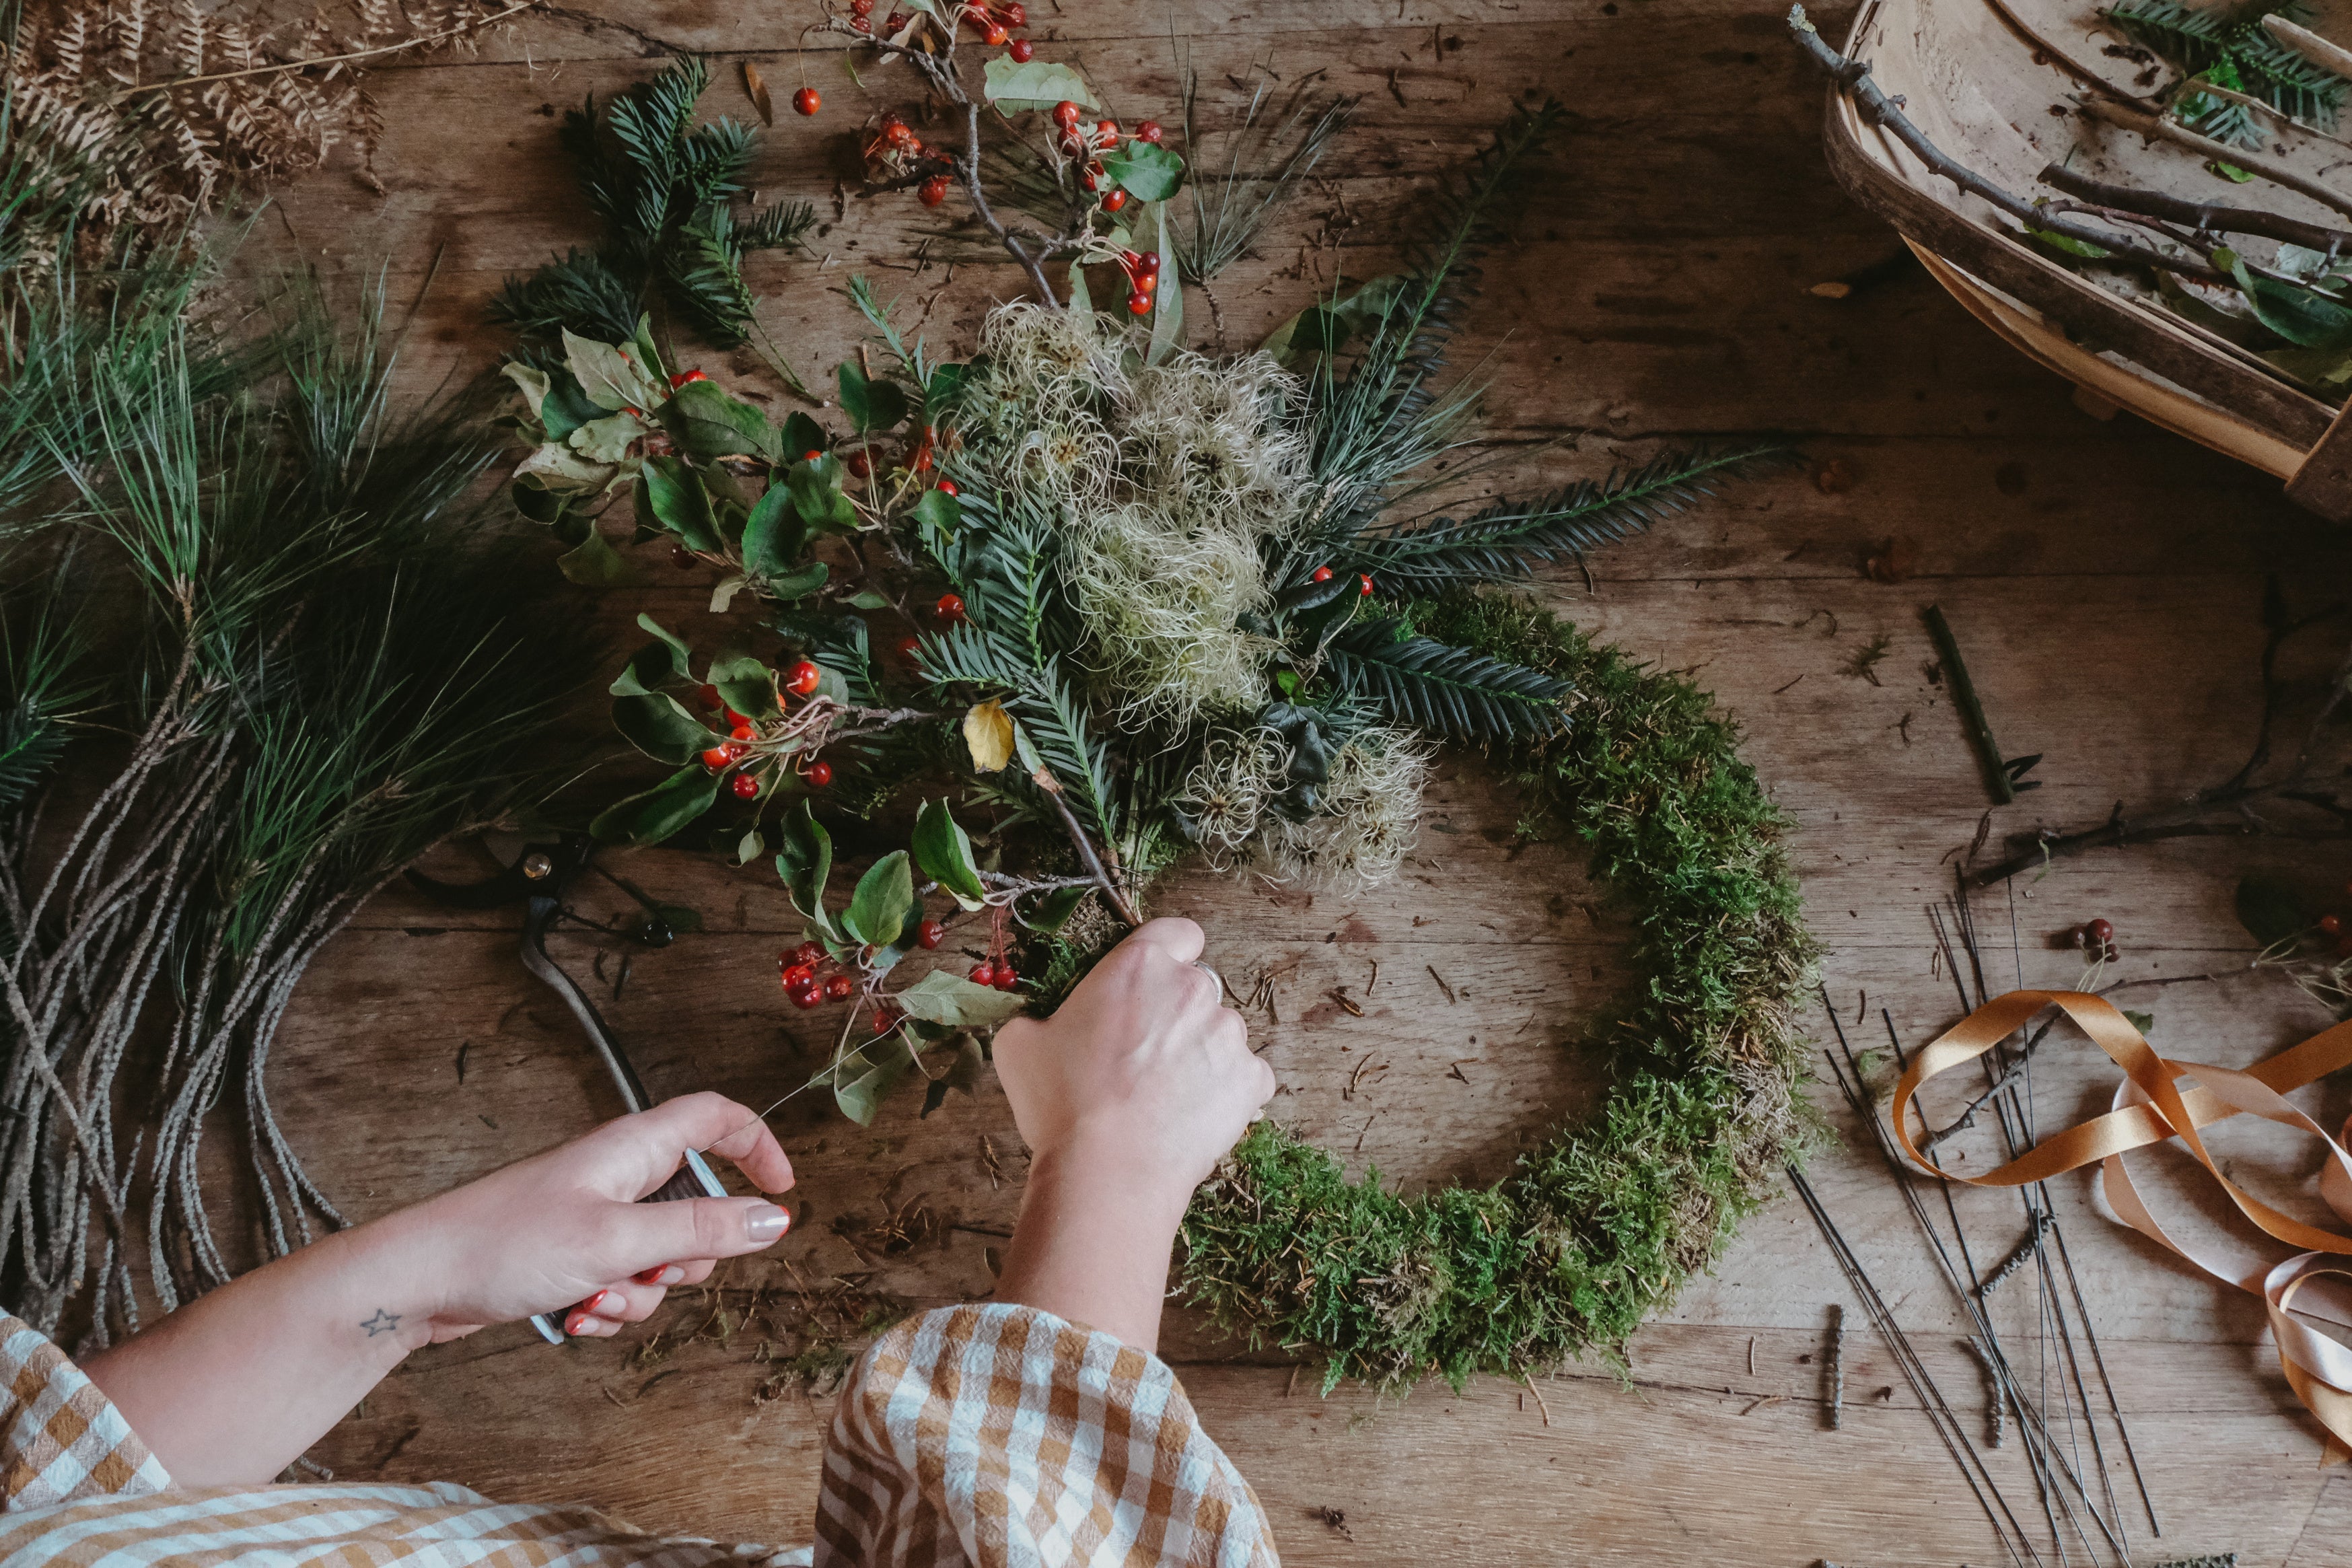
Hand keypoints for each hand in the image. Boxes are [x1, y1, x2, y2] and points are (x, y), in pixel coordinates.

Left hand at [372, 1092, 795, 1340]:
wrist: (418, 1281)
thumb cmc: (505, 1243)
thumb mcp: (619, 1240)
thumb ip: (703, 1232)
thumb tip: (776, 1219)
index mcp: (633, 1149)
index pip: (716, 1117)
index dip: (758, 1144)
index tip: (783, 1190)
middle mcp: (618, 1177)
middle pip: (698, 1208)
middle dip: (686, 1258)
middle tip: (650, 1270)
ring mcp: (594, 1217)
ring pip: (659, 1259)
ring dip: (638, 1293)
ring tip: (591, 1299)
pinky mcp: (571, 1256)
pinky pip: (621, 1284)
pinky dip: (606, 1307)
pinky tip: (570, 1317)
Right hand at [993, 917, 1273, 1202]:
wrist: (1107, 1172)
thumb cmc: (1061, 1104)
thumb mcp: (1020, 1044)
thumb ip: (1039, 1017)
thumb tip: (1040, 1025)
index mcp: (1139, 965)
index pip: (1177, 933)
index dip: (1169, 953)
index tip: (1154, 982)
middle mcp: (1192, 989)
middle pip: (1196, 987)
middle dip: (1175, 1013)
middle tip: (1142, 1055)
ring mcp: (1227, 1034)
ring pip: (1221, 1032)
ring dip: (1200, 1052)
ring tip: (1164, 1095)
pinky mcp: (1250, 1079)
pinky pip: (1246, 1076)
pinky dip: (1226, 1091)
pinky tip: (1192, 1114)